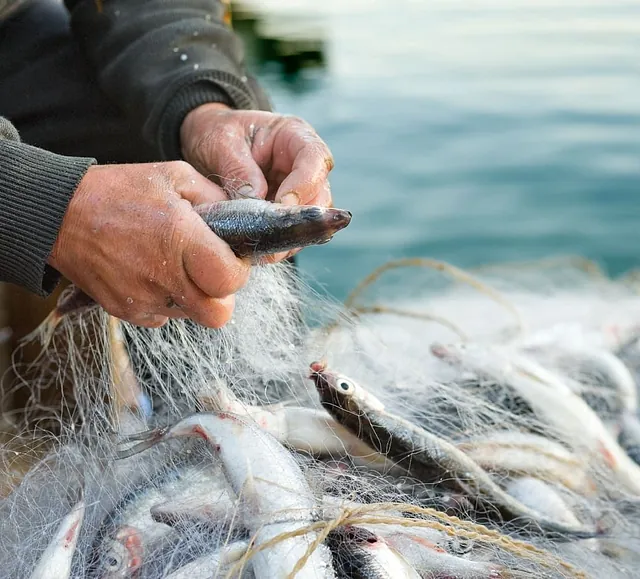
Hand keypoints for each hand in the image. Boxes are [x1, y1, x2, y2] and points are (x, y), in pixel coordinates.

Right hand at [48, 161, 249, 328]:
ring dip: (193, 296)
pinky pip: (162, 316)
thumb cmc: (118, 191)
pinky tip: (152, 273)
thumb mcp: (174, 176)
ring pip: (191, 316)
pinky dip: (166, 300)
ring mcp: (142, 298)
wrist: (58, 213)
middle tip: (211, 272)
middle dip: (222, 296)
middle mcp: (162, 275)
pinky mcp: (125, 311)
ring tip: (175, 265)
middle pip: (217, 314)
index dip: (239, 271)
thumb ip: (216, 198)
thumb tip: (244, 219)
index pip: (231, 281)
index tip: (231, 258)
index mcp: (180, 239)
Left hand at [180, 104, 334, 259]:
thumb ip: (238, 169)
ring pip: (311, 219)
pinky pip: (292, 232)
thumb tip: (254, 201)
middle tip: (274, 237)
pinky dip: (279, 244)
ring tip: (266, 250)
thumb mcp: (221, 142)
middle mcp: (303, 165)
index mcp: (294, 136)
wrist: (205, 144)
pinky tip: (261, 252)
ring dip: (291, 237)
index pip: (315, 160)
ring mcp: (298, 190)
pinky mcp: (286, 212)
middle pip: (320, 195)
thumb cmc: (216, 133)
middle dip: (300, 219)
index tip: (281, 206)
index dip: (304, 185)